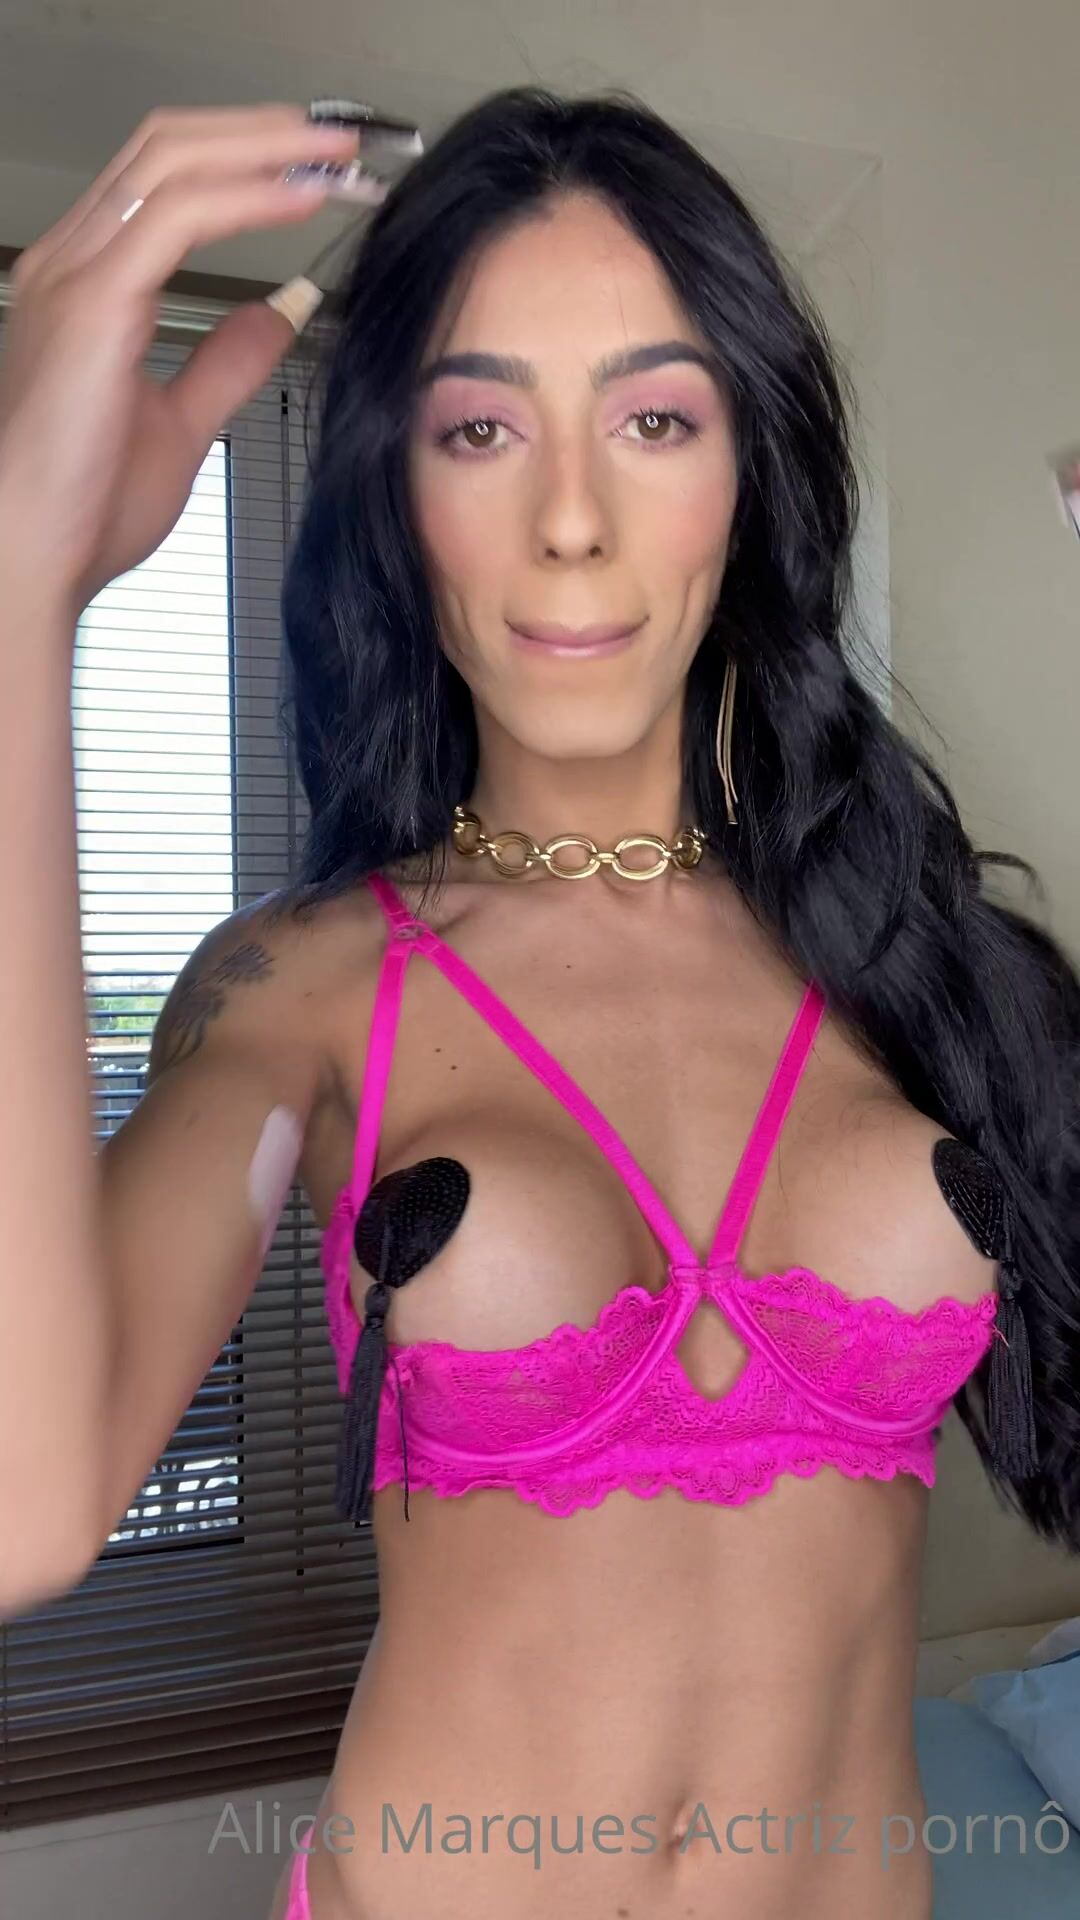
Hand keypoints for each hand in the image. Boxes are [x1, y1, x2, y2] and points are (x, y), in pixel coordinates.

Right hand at [0, 103, 362, 622]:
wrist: (35, 555)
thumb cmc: (84, 509)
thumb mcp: (180, 425)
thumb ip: (226, 363)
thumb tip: (277, 312)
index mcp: (86, 284)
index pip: (165, 182)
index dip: (244, 159)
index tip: (321, 171)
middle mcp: (72, 261)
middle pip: (167, 148)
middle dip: (261, 133)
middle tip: (341, 140)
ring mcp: (77, 273)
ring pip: (173, 162)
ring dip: (266, 149)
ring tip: (336, 153)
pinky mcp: (95, 300)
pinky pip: (181, 216)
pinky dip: (249, 196)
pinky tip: (303, 197)